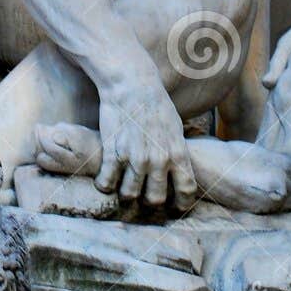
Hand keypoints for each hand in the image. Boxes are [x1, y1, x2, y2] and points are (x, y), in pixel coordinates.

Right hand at [96, 83, 196, 209]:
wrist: (131, 83)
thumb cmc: (155, 104)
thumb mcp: (175, 128)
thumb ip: (176, 152)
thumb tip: (178, 172)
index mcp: (177, 153)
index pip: (186, 191)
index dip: (181, 204)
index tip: (174, 206)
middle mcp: (158, 160)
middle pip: (155, 199)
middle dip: (149, 200)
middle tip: (143, 193)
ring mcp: (135, 158)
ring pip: (129, 194)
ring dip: (125, 192)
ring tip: (122, 184)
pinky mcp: (113, 152)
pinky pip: (107, 182)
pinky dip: (104, 184)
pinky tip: (105, 179)